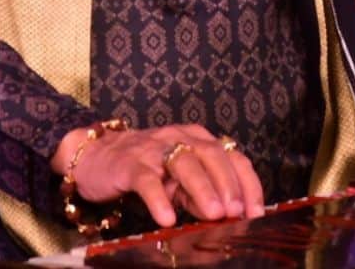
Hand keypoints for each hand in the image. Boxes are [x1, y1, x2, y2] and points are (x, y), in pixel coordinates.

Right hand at [56, 123, 264, 228]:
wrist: (97, 157)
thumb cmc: (146, 170)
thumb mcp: (179, 183)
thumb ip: (201, 195)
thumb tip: (227, 215)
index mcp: (197, 139)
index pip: (231, 156)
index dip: (247, 183)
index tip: (257, 211)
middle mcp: (179, 137)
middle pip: (211, 155)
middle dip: (228, 184)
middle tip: (237, 211)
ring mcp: (153, 149)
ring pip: (183, 163)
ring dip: (202, 188)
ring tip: (214, 214)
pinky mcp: (130, 164)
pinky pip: (147, 180)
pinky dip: (158, 198)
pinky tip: (167, 218)